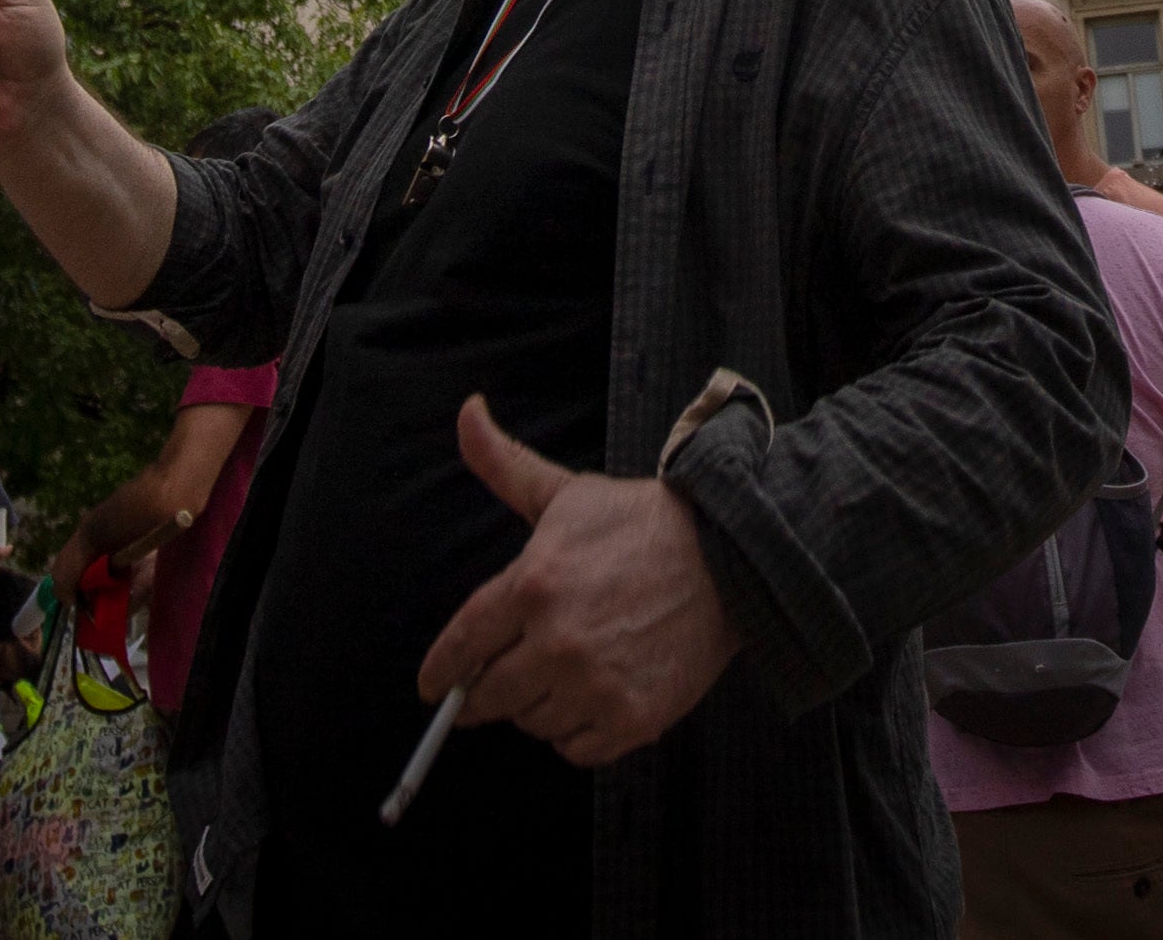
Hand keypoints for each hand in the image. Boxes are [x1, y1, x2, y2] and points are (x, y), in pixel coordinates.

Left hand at [419, 395, 738, 765]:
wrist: (728, 557)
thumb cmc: (641, 524)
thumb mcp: (566, 493)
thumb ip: (504, 464)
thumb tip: (467, 412)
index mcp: (533, 585)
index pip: (462, 645)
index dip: (441, 672)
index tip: (434, 688)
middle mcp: (558, 641)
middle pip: (490, 696)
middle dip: (487, 691)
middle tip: (499, 683)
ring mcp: (596, 685)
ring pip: (534, 722)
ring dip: (540, 704)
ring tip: (568, 671)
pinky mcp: (632, 718)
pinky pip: (577, 749)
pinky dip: (578, 731)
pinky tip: (594, 696)